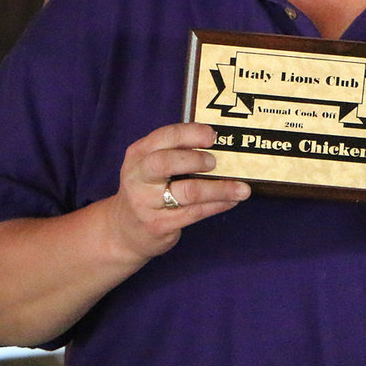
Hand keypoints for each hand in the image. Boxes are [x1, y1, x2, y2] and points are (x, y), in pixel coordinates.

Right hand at [106, 122, 249, 261]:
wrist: (123, 231)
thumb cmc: (148, 190)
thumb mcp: (150, 165)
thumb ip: (176, 151)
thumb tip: (220, 143)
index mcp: (138, 154)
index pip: (164, 136)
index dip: (191, 133)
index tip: (213, 135)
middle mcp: (138, 177)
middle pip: (166, 162)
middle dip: (195, 159)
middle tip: (215, 162)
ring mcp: (145, 203)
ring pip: (187, 191)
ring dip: (219, 188)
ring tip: (241, 188)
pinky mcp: (157, 225)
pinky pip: (193, 213)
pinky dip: (217, 205)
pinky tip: (231, 201)